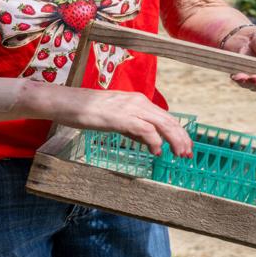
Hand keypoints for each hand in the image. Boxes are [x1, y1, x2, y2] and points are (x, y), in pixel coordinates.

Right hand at [35, 86, 192, 157]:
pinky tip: (157, 152)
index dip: (178, 133)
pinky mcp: (121, 117)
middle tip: (188, 155)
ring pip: (162, 124)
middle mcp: (139, 102)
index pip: (166, 117)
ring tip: (180, 155)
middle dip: (182, 138)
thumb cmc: (88, 111)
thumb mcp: (117, 120)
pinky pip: (145, 129)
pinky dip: (155, 141)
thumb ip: (136, 130)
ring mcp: (131, 108)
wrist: (67, 102)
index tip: (185, 147)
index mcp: (139, 101)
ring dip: (174, 140)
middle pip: (169, 120)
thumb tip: (154, 142)